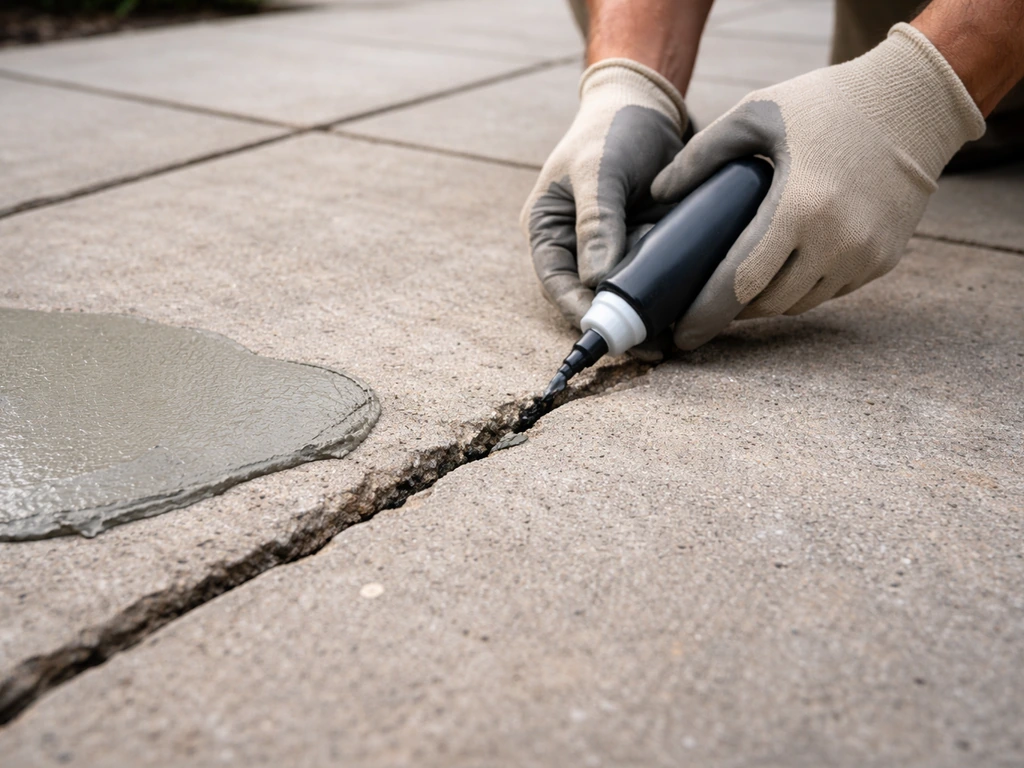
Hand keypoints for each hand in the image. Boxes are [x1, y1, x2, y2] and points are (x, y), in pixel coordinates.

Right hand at [522, 59, 687, 326]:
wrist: (648, 104)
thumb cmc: (611, 129)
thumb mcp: (598, 169)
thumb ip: (597, 222)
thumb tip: (597, 280)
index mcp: (548, 231)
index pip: (558, 284)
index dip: (581, 312)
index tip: (610, 332)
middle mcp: (576, 248)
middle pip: (592, 299)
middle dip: (620, 324)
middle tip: (651, 346)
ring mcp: (612, 252)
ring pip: (625, 295)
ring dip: (647, 316)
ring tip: (674, 338)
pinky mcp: (644, 248)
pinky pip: (653, 280)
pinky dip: (668, 295)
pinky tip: (690, 309)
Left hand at [651, 23, 984, 350]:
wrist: (914, 102)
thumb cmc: (826, 103)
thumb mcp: (757, 114)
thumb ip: (701, 156)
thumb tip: (656, 196)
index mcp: (799, 206)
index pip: (740, 283)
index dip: (706, 314)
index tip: (681, 335)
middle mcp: (836, 241)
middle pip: (767, 302)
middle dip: (731, 309)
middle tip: (703, 304)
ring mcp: (865, 255)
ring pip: (800, 303)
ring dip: (766, 301)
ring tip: (738, 289)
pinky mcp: (884, 260)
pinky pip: (830, 291)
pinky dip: (802, 287)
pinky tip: (783, 270)